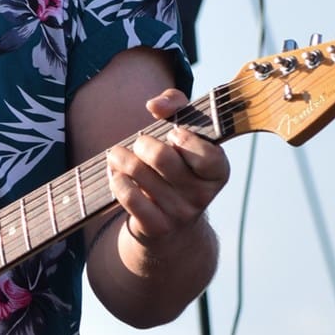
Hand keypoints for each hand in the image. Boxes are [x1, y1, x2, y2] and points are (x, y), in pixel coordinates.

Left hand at [106, 88, 228, 247]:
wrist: (171, 229)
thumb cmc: (175, 167)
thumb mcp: (184, 133)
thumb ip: (176, 104)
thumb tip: (154, 105)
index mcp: (217, 172)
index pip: (207, 153)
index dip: (184, 138)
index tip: (172, 134)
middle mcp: (202, 195)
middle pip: (161, 157)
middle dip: (141, 142)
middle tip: (138, 143)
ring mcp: (180, 214)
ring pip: (138, 172)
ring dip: (120, 157)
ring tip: (118, 156)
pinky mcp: (156, 227)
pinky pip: (127, 195)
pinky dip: (116, 180)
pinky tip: (117, 177)